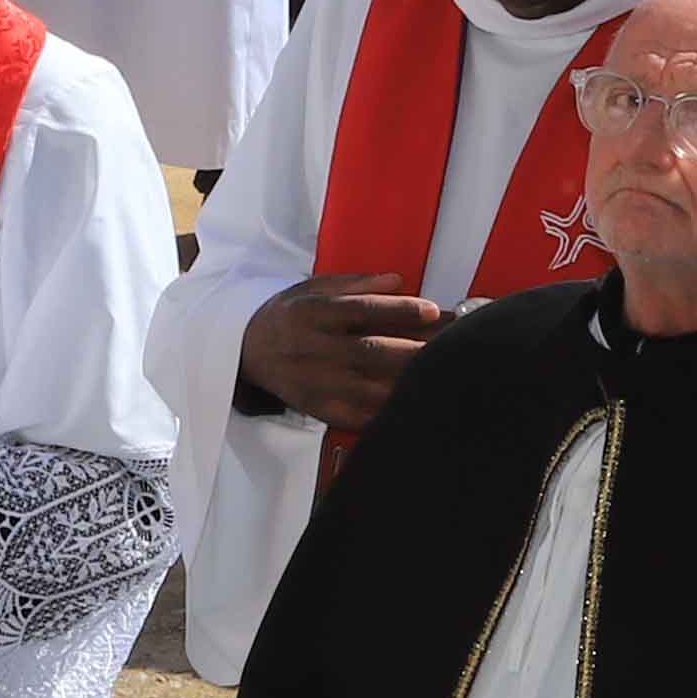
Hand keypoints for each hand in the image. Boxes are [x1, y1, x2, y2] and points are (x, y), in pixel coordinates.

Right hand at [238, 267, 455, 430]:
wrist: (247, 350)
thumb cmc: (290, 315)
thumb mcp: (314, 288)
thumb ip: (357, 284)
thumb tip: (398, 280)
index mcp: (313, 314)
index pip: (361, 311)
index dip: (399, 310)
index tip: (433, 310)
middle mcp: (314, 349)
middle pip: (369, 352)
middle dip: (412, 351)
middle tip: (449, 348)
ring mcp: (315, 383)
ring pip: (368, 389)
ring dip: (405, 385)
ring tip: (437, 378)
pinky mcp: (317, 409)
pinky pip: (357, 417)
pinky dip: (386, 414)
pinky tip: (412, 407)